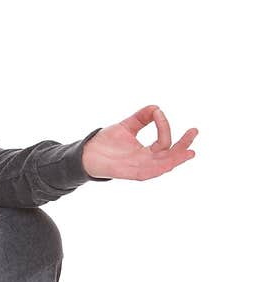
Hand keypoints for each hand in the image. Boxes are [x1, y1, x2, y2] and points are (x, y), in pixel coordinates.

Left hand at [82, 105, 197, 180]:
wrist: (86, 152)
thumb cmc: (105, 142)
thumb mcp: (126, 126)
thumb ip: (141, 117)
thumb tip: (156, 107)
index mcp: (146, 152)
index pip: (164, 143)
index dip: (164, 127)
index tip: (158, 112)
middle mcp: (145, 161)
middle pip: (170, 156)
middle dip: (183, 146)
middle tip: (194, 131)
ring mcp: (139, 168)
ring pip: (162, 166)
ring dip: (176, 159)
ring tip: (189, 151)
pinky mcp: (129, 174)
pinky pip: (147, 173)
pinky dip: (158, 168)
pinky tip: (168, 163)